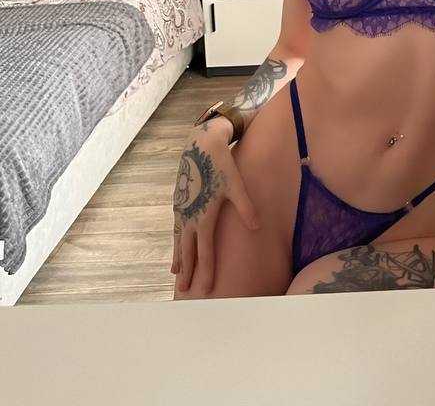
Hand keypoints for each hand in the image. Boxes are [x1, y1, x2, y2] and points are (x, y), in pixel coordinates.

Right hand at [170, 123, 259, 295]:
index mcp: (204, 216)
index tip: (206, 289)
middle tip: (184, 292)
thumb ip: (246, 207)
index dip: (206, 271)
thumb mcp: (236, 185)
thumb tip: (257, 227)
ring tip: (177, 274)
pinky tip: (176, 245)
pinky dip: (175, 240)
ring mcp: (182, 209)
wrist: (200, 143)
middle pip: (187, 251)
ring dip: (178, 258)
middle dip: (187, 272)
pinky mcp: (179, 201)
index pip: (205, 252)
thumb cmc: (222, 164)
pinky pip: (175, 227)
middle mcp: (190, 216)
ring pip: (178, 240)